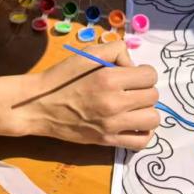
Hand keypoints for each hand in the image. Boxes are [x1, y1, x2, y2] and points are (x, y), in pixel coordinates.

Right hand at [13, 40, 159, 149]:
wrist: (39, 105)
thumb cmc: (63, 77)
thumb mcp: (87, 53)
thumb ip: (115, 50)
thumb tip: (133, 64)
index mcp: (109, 78)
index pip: (149, 75)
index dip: (142, 72)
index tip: (130, 74)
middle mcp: (114, 102)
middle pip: (153, 96)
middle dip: (144, 89)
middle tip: (129, 89)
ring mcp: (112, 125)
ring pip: (153, 119)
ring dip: (146, 111)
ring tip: (133, 107)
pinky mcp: (108, 141)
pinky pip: (141, 142)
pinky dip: (143, 133)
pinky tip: (134, 124)